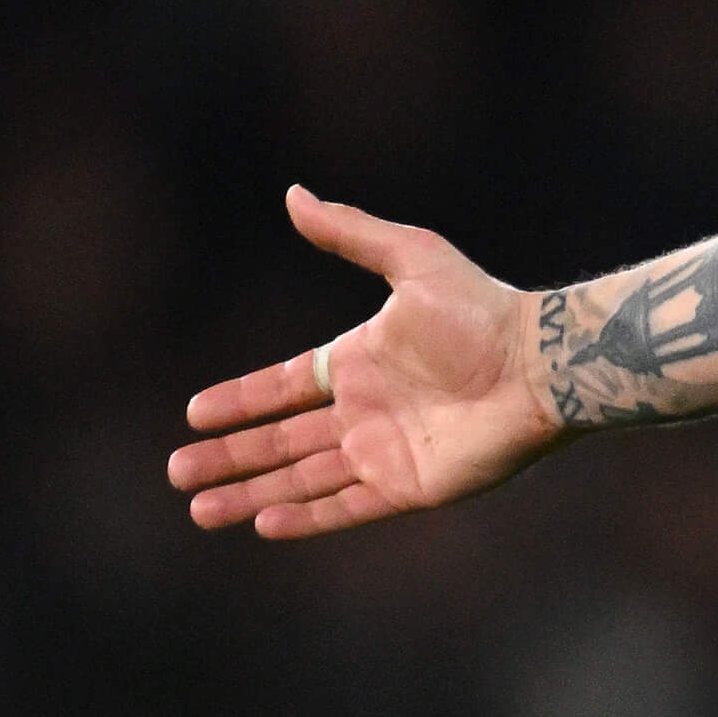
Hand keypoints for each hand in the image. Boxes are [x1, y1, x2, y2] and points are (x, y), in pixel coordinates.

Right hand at [169, 187, 562, 538]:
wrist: (541, 364)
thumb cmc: (482, 309)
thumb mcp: (412, 257)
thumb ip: (351, 230)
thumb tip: (293, 193)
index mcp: (360, 360)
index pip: (284, 387)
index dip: (240, 401)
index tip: (194, 413)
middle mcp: (366, 409)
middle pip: (282, 440)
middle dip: (230, 457)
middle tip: (176, 471)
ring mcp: (386, 450)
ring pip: (303, 478)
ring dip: (251, 493)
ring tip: (200, 509)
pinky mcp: (410, 485)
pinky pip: (346, 506)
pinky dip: (305, 517)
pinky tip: (262, 524)